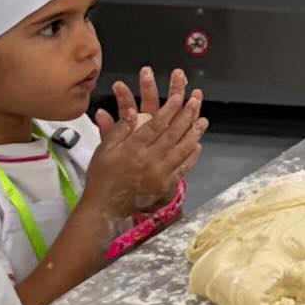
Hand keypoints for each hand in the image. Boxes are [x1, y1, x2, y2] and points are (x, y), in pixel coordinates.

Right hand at [88, 69, 207, 215]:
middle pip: (172, 134)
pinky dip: (191, 156)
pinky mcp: (164, 185)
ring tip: (203, 120)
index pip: (155, 125)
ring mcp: (159, 174)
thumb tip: (131, 111)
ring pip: (181, 150)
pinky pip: (182, 168)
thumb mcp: (104, 149)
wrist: (104, 207)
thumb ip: (119, 129)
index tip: (180, 97)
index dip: (169, 109)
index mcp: (132, 148)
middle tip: (196, 101)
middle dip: (186, 116)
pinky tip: (197, 145)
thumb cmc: (102, 175)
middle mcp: (148, 160)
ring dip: (194, 133)